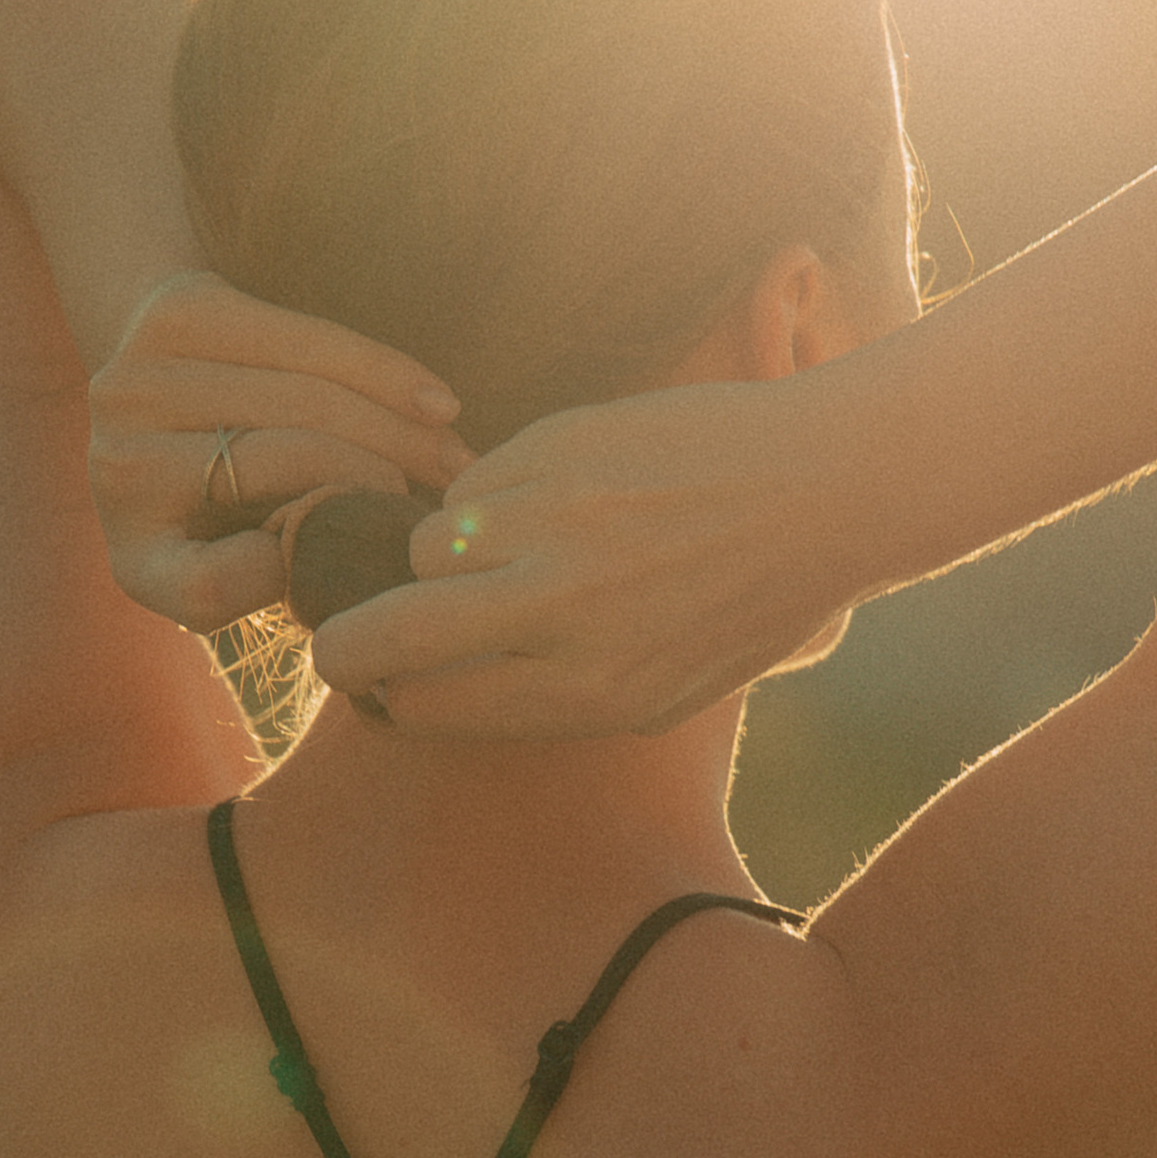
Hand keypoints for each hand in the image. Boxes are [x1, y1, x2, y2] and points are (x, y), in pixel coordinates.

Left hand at [88, 273, 470, 630]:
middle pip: (278, 465)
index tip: (347, 565)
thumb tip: (363, 552)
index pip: (207, 585)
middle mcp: (116, 470)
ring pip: (303, 400)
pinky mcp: (177, 312)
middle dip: (382, 477)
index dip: (289, 577)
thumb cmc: (234, 506)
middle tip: (451, 499)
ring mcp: (135, 385)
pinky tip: (434, 402)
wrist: (163, 389)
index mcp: (135, 558)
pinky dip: (381, 372)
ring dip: (398, 429)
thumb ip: (289, 576)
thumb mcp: (249, 569)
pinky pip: (305, 340)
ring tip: (454, 456)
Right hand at [307, 366, 864, 737]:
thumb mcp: (667, 690)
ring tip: (497, 552)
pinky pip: (474, 480)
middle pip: (391, 636)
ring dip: (440, 555)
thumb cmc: (748, 601)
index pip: (433, 710)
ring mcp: (554, 521)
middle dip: (343, 647)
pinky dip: (490, 495)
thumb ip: (553, 697)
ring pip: (425, 546)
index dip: (395, 703)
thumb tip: (437, 695)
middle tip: (335, 646)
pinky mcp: (558, 447)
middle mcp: (563, 610)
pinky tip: (548, 498)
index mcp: (594, 690)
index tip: (388, 692)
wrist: (822, 488)